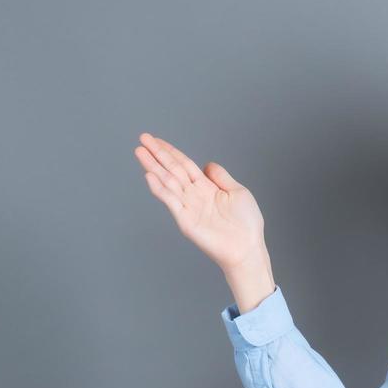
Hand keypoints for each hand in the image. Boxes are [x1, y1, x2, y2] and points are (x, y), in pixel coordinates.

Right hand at [134, 132, 267, 273]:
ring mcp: (188, 207)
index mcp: (206, 187)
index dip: (171, 151)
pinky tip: (150, 176)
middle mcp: (194, 195)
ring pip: (168, 182)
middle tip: (142, 139)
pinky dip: (160, 189)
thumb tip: (208, 164)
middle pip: (172, 170)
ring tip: (140, 152)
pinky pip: (171, 201)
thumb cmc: (246, 225)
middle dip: (157, 154)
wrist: (247, 248)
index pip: (184, 164)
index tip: (156, 140)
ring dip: (153, 166)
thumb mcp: (237, 192)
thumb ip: (221, 177)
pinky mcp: (186, 221)